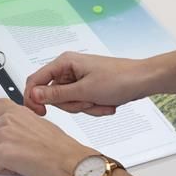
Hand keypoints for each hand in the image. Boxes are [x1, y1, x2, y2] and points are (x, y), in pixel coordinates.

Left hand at [0, 98, 96, 175]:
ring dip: (0, 156)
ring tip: (19, 158)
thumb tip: (15, 129)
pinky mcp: (2, 153)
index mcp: (18, 111)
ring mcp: (3, 136)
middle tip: (17, 149)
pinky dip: (5, 170)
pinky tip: (20, 166)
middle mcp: (8, 120)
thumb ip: (21, 122)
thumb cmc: (59, 146)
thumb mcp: (39, 123)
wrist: (67, 160)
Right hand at [24, 52, 150, 115]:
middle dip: (71, 104)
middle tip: (88, 102)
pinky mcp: (86, 87)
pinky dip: (92, 107)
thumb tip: (34, 95)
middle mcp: (68, 69)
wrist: (143, 80)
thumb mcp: (85, 90)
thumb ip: (57, 94)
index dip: (33, 98)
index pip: (36, 80)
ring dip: (85, 107)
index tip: (39, 113)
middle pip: (53, 95)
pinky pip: (80, 103)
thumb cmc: (119, 79)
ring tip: (100, 101)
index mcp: (64, 62)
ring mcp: (78, 79)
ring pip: (68, 102)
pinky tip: (105, 103)